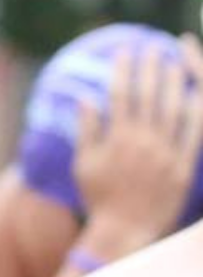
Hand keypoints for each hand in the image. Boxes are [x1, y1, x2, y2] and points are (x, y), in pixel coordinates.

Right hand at [72, 34, 202, 246]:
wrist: (124, 229)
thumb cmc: (99, 198)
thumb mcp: (84, 164)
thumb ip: (87, 130)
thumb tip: (85, 100)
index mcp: (117, 139)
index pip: (120, 95)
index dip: (123, 71)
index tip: (125, 51)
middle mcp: (143, 142)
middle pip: (149, 96)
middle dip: (150, 69)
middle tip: (153, 47)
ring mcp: (165, 153)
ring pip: (173, 110)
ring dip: (174, 84)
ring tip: (175, 63)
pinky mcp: (183, 166)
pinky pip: (192, 134)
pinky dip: (194, 113)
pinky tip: (195, 96)